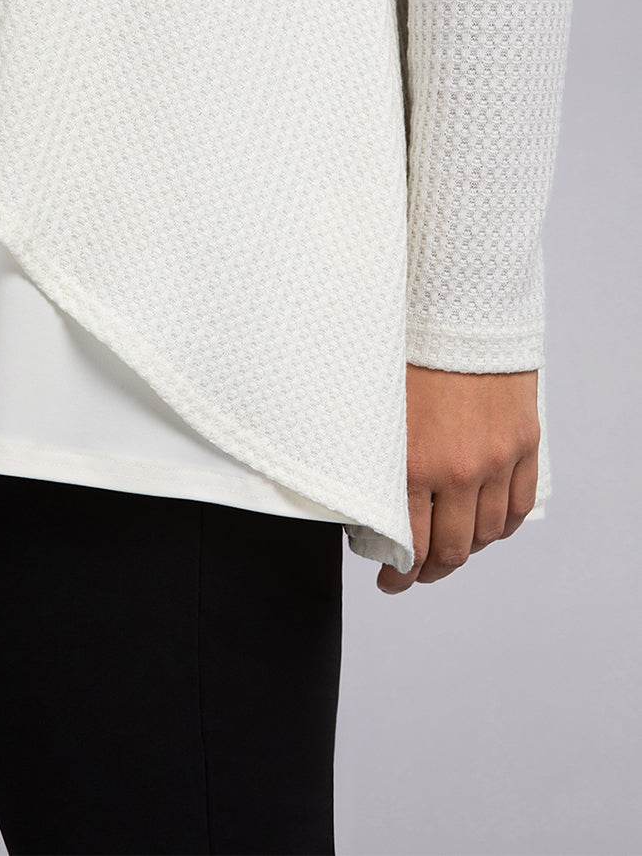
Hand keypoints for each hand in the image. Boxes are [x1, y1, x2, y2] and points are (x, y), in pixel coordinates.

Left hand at [377, 364, 540, 593]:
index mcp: (412, 463)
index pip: (410, 546)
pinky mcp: (524, 443)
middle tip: (415, 575)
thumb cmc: (406, 353)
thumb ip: (374, 462)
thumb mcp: (374, 410)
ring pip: (487, 533)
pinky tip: (487, 530)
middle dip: (430, 572)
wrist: (457, 309)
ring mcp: (497, 459)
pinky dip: (502, 527)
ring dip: (467, 551)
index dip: (399, 575)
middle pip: (452, 550)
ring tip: (449, 553)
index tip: (390, 581)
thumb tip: (365, 507)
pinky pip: (519, 506)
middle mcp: (458, 470)